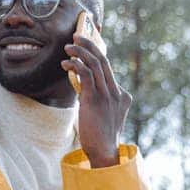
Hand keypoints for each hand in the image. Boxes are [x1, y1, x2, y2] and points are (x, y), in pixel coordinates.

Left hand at [62, 33, 131, 167]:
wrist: (104, 153)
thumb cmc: (100, 138)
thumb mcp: (105, 116)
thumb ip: (100, 100)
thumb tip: (84, 89)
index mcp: (122, 97)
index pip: (109, 69)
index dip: (96, 54)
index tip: (84, 47)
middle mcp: (117, 93)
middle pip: (104, 61)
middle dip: (89, 45)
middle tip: (77, 36)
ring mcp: (107, 96)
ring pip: (95, 64)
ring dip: (80, 52)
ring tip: (68, 47)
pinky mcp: (95, 99)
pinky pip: (86, 74)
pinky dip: (76, 65)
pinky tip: (66, 64)